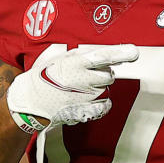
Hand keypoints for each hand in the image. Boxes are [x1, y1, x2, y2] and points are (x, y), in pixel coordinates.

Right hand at [7, 44, 138, 132]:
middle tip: (89, 73)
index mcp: (75, 64)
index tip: (134, 52)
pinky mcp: (84, 111)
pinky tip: (97, 100)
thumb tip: (99, 54)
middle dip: (104, 73)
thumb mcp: (58, 58)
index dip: (120, 53)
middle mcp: (83, 80)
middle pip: (108, 74)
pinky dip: (104, 104)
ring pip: (105, 88)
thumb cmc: (42, 77)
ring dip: (99, 86)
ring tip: (81, 86)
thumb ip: (79, 55)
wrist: (29, 101)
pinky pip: (104, 106)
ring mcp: (85, 97)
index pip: (103, 56)